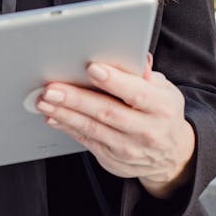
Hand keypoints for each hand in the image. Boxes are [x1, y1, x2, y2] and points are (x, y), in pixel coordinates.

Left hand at [36, 55, 195, 198]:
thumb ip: (146, 75)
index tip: (92, 68)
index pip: (137, 93)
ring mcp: (128, 148)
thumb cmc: (162, 114)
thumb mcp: (165, 91)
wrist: (170, 156)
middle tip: (53, 88)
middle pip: (107, 112)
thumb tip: (135, 56)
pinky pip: (86, 140)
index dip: (114, 81)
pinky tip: (53, 116)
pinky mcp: (112, 159)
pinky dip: (67, 127)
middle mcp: (146, 130)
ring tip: (45, 100)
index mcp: (162, 108)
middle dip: (77, 99)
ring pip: (92, 128)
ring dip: (65, 113)